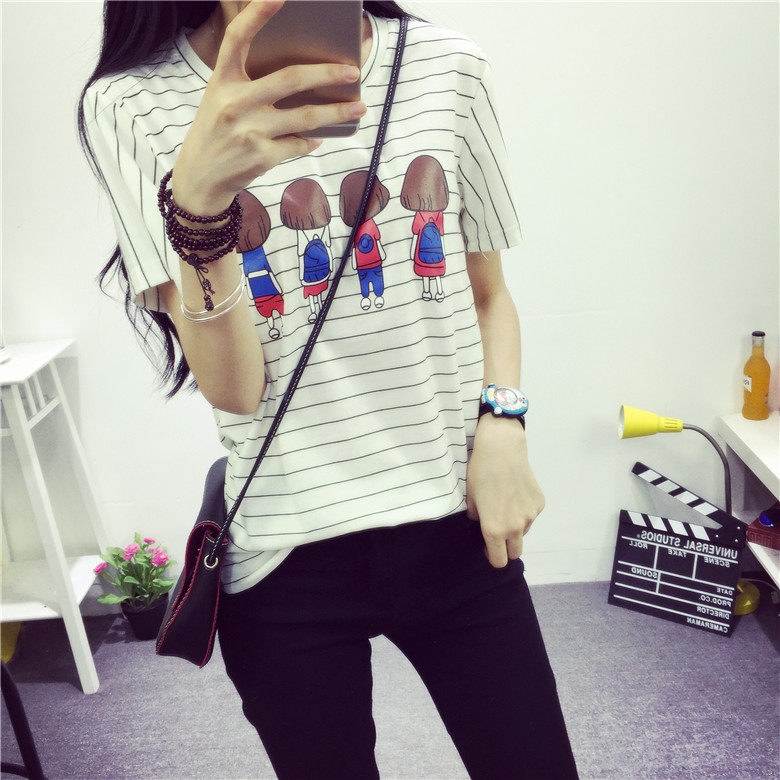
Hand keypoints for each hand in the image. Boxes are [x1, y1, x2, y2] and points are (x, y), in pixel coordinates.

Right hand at [172, 0, 367, 212]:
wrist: (200, 178)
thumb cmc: (216, 132)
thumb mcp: (220, 98)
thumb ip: (249, 83)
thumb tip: (302, 76)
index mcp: (222, 80)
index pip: (238, 38)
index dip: (257, 14)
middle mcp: (235, 102)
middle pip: (291, 79)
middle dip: (328, 73)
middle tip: (353, 70)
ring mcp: (249, 130)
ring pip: (306, 117)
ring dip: (337, 112)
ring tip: (358, 108)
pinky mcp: (261, 156)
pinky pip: (299, 144)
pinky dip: (312, 141)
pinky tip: (317, 138)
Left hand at [465, 415, 544, 567]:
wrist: (502, 449)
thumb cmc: (481, 472)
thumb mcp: (470, 498)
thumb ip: (476, 518)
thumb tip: (480, 523)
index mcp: (495, 530)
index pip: (498, 561)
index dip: (492, 556)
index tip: (488, 547)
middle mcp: (515, 527)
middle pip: (514, 553)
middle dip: (506, 547)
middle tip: (497, 531)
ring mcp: (530, 516)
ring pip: (523, 532)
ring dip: (515, 528)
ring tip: (505, 505)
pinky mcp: (539, 504)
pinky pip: (530, 515)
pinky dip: (523, 511)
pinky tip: (514, 492)